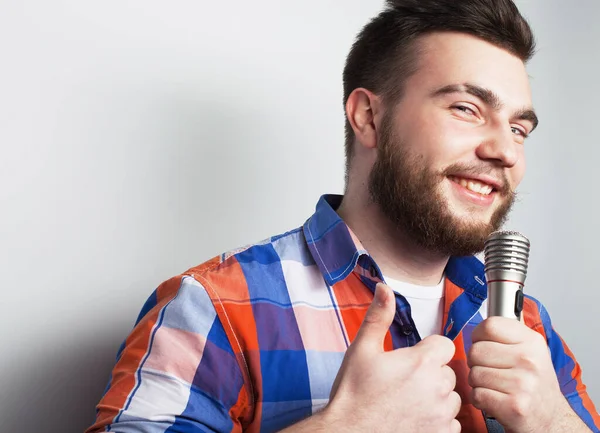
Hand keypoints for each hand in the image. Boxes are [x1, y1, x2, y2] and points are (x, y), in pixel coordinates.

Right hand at [322, 283, 460, 432]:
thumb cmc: (353, 396)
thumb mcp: (362, 350)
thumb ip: (379, 317)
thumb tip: (385, 290)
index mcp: (421, 363)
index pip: (445, 345)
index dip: (429, 350)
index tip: (414, 358)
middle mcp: (437, 388)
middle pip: (447, 371)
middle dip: (431, 374)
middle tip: (404, 381)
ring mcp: (441, 415)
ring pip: (451, 397)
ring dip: (437, 397)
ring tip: (408, 401)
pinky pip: (451, 423)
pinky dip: (438, 420)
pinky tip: (414, 418)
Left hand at [468, 317, 582, 432]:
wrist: (552, 418)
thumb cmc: (535, 384)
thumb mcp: (530, 351)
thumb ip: (506, 335)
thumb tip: (478, 327)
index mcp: (532, 342)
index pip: (490, 325)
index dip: (479, 335)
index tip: (483, 343)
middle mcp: (529, 360)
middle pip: (476, 350)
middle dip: (476, 362)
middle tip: (491, 370)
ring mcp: (522, 384)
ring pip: (474, 374)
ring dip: (478, 383)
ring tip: (495, 386)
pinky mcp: (514, 406)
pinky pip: (477, 394)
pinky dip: (479, 399)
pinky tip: (494, 399)